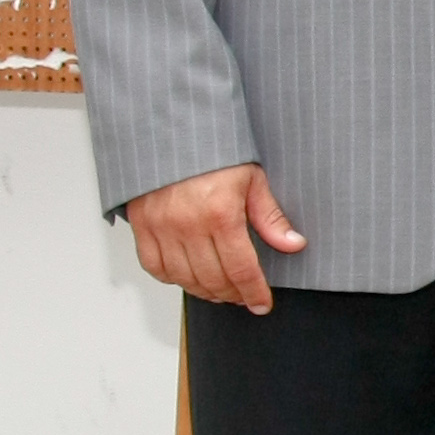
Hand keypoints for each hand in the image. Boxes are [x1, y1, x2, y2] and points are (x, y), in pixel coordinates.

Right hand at [126, 163, 306, 314]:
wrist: (172, 130)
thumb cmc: (213, 151)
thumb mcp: (251, 178)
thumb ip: (270, 216)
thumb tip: (293, 244)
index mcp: (220, 214)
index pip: (242, 269)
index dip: (254, 293)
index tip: (262, 304)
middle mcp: (188, 224)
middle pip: (213, 280)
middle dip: (232, 295)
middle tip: (243, 296)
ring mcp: (161, 227)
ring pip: (184, 279)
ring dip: (205, 291)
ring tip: (220, 290)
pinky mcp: (141, 225)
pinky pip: (154, 266)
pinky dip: (172, 278)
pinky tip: (188, 277)